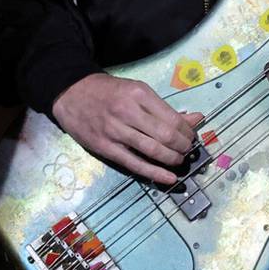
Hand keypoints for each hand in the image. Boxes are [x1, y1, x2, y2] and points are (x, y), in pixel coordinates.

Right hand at [52, 72, 202, 186]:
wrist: (71, 93)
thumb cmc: (107, 91)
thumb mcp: (137, 91)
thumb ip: (165, 108)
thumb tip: (197, 119)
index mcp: (139, 94)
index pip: (173, 118)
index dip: (188, 132)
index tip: (191, 137)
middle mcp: (128, 111)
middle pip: (166, 136)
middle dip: (183, 147)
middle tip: (186, 150)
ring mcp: (115, 131)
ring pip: (153, 151)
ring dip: (172, 160)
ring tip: (178, 160)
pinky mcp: (105, 147)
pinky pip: (135, 164)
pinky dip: (155, 173)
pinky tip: (169, 178)